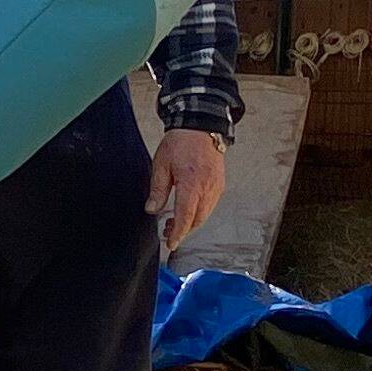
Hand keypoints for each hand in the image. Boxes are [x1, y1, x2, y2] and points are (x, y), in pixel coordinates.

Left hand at [148, 128, 227, 246]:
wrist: (200, 127)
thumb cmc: (180, 143)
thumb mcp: (161, 165)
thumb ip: (158, 190)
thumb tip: (151, 210)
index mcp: (191, 184)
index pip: (185, 217)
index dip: (178, 233)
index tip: (170, 243)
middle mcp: (207, 188)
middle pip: (197, 220)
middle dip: (183, 230)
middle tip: (167, 233)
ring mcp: (216, 187)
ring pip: (205, 214)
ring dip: (191, 223)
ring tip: (174, 222)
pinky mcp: (220, 184)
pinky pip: (210, 205)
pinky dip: (199, 213)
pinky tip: (188, 210)